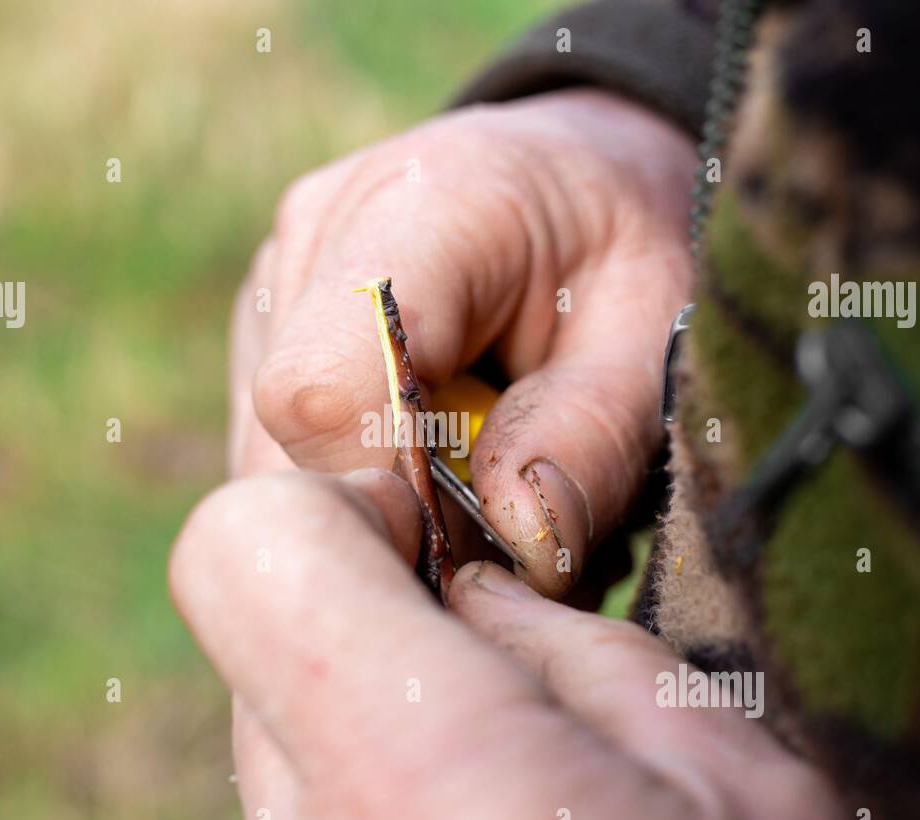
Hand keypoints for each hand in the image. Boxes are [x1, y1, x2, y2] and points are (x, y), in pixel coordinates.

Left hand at [169, 469, 861, 819]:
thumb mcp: (737, 786)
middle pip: (265, 626)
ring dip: (381, 702)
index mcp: (419, 769)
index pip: (245, 544)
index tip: (439, 542)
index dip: (341, 506)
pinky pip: (303, 802)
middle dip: (375, 605)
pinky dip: (377, 781)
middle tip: (501, 662)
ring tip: (508, 771)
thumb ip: (581, 650)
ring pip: (280, 715)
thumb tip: (478, 586)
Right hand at [230, 88, 696, 596]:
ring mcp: (271, 287)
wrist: (576, 173)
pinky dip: (362, 494)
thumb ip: (596, 434)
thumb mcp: (660, 328)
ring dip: (382, 515)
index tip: (486, 531)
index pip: (325, 388)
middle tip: (508, 526)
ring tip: (481, 483)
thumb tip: (522, 547)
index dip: (393, 495)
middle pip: (291, 450)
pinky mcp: (259, 335)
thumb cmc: (626, 244)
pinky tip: (432, 468)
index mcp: (424, 207)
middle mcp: (314, 238)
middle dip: (399, 523)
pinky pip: (280, 459)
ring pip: (276, 470)